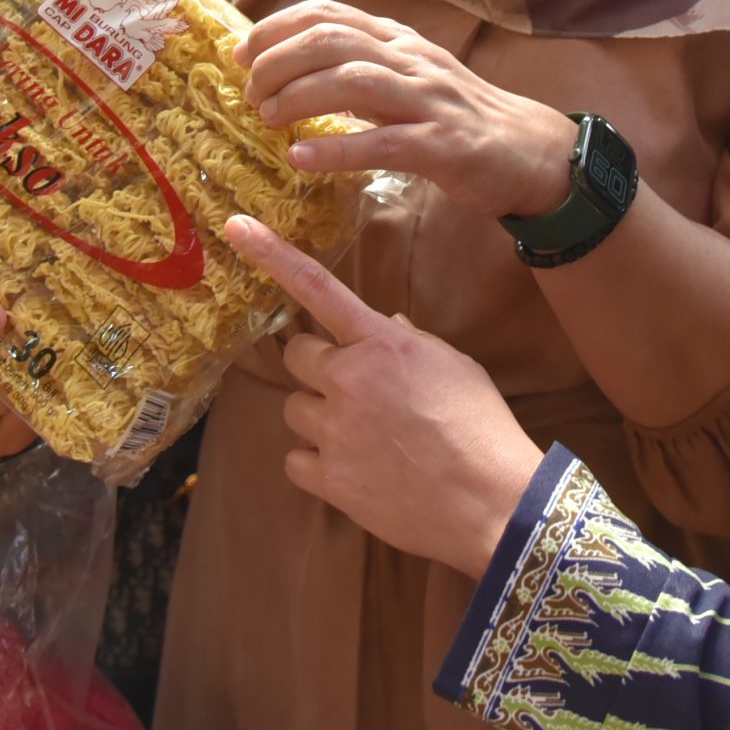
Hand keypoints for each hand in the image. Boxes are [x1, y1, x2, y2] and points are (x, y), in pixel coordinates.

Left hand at [223, 216, 542, 579]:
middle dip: (320, 368)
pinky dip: (318, 464)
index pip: (318, 287)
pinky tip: (354, 470)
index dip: (273, 254)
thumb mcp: (453, 366)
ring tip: (365, 438)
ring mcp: (335, 432)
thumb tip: (387, 328)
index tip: (236, 228)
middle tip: (354, 390)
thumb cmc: (481, 427)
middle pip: (297, 357)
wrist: (493, 502)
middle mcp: (350, 380)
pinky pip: (296, 460)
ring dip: (320, 417)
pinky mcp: (330, 480)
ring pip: (294, 409)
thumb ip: (409, 343)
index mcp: (382, 344)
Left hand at [240, 0, 578, 219]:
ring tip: (267, 118)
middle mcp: (410, 60)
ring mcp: (428, 100)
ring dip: (298, 98)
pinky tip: (302, 159)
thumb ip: (358, 69)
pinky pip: (383, 142)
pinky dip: (337, 149)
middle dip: (278, 62)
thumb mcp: (406, 79)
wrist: (530, 151)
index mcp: (398, 41)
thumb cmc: (457, 118)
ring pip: (352, 82)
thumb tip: (292, 69)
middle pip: (331, 41)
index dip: (276, 29)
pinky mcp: (443, 144)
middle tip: (250, 93)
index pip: (328, 14)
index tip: (242, 55)